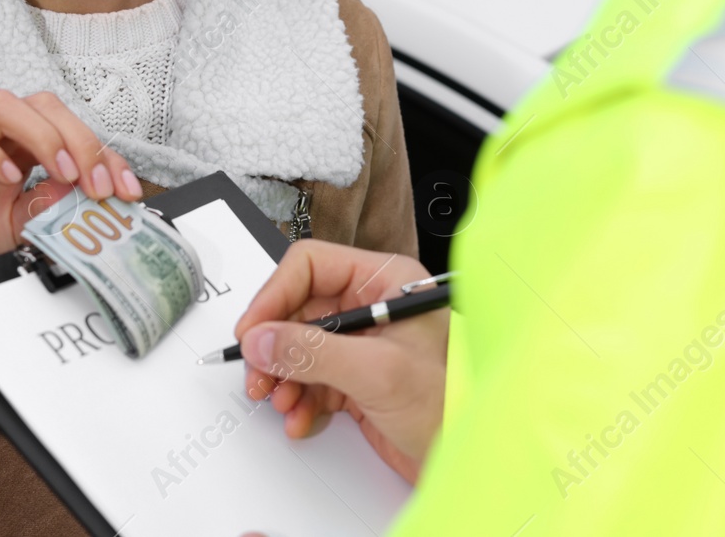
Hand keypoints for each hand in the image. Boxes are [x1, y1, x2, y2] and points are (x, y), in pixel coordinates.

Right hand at [0, 90, 140, 285]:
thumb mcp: (27, 226)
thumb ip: (52, 208)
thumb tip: (83, 194)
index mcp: (27, 145)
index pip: (73, 129)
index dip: (105, 154)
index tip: (126, 190)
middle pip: (43, 104)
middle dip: (79, 139)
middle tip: (95, 184)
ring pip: (3, 105)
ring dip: (42, 136)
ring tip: (63, 174)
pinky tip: (10, 180)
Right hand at [233, 240, 446, 483]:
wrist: (470, 458)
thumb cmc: (452, 405)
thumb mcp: (379, 372)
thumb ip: (315, 352)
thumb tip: (264, 340)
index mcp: (386, 281)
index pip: (311, 266)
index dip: (275, 295)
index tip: (253, 330)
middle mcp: (371, 307)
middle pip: (298, 309)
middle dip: (274, 344)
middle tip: (259, 372)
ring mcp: (363, 344)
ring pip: (298, 346)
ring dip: (282, 376)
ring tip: (280, 399)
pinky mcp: (357, 379)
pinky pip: (310, 379)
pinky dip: (298, 399)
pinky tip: (300, 417)